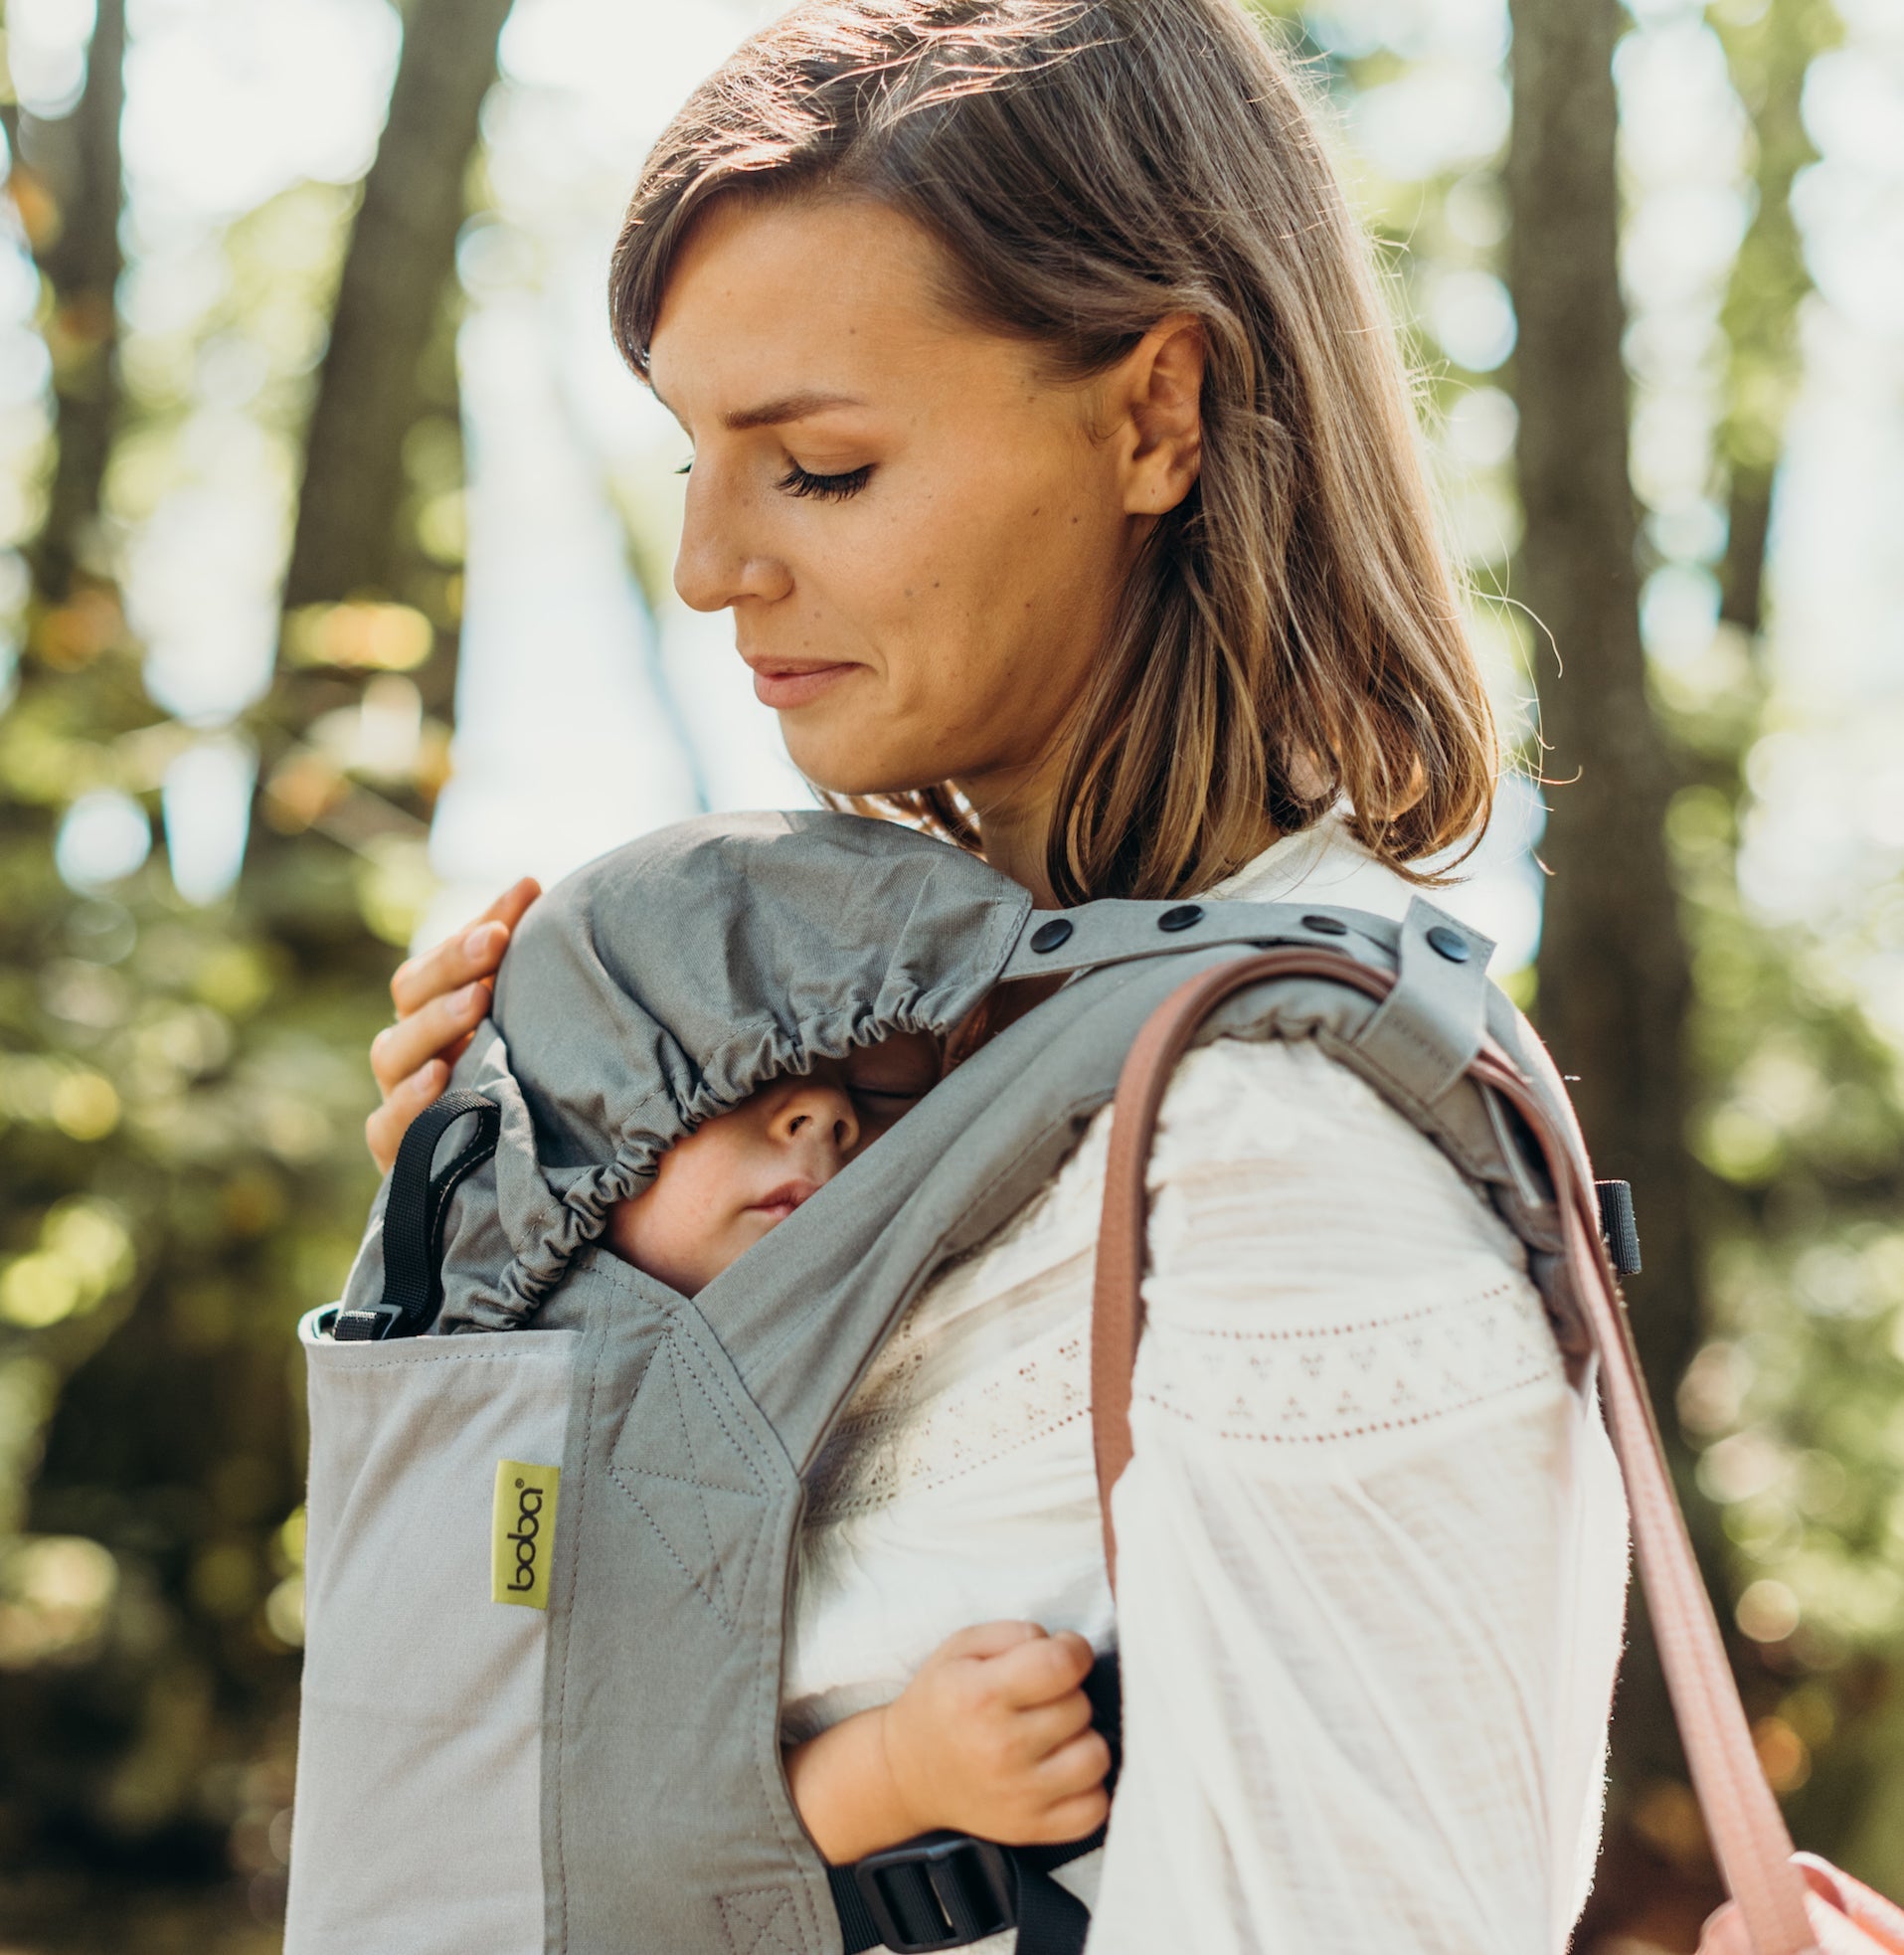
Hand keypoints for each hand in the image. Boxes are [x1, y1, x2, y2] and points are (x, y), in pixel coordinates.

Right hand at [365, 877, 540, 1170]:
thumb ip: (523, 976)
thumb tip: (532, 886)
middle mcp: (412, 1056)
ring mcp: (401, 1105)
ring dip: (434, 1023)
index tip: (526, 893)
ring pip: (392, 1053)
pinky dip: (410, 1103)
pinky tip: (441, 1079)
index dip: (477, 926)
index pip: (441, 961)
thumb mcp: (528, 1040)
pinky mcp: (401, 1161)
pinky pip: (388, 1128)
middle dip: (454, 963)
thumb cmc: (524, 1105)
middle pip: (410, 995)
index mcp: (436, 1019)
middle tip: (498, 940)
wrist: (504, 1206)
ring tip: (475, 1002)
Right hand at [785, 1621, 1109, 1865]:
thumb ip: (1014, 1632)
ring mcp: (1019, 1795)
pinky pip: (1094, 1808)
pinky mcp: (1031, 1829)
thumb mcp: (960, 1647)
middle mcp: (1002, 1748)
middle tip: (1039, 1700)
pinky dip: (1087, 1787)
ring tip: (1054, 1735)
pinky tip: (1061, 1770)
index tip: (1064, 1653)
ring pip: (1095, 1756)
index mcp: (983, 1696)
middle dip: (1068, 1694)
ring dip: (1082, 1740)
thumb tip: (1061, 1645)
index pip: (1062, 1665)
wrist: (906, 1774)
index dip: (1073, 1650)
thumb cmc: (940, 1703)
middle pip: (1080, 1707)